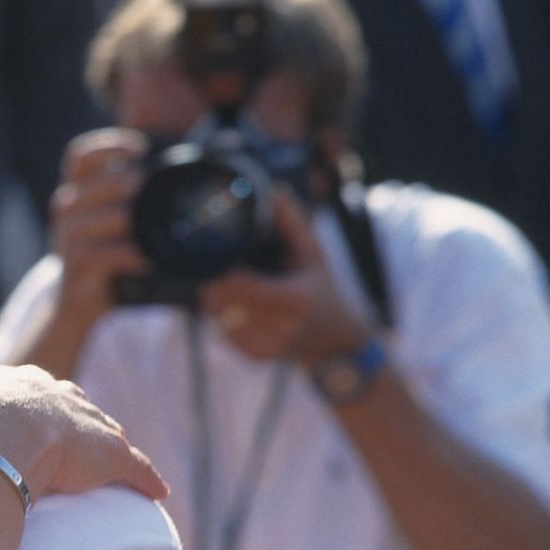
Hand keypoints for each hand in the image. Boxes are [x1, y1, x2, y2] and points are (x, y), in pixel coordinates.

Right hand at [0, 363, 165, 502]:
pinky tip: (156, 492)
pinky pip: (137, 469)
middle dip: (78, 424)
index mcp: (29, 384)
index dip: (38, 412)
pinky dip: (146, 480)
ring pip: (106, 434)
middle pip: (78, 410)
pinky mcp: (114, 455)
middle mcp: (64, 397)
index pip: (40, 396)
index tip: (34, 427)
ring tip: (108, 467)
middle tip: (72, 446)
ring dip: (109, 449)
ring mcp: (91, 424)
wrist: (5, 431)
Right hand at [49, 129, 150, 323]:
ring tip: (145, 227)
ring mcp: (67, 239)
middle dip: (122, 181)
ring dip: (125, 219)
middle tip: (145, 186)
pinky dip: (126, 255)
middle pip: (92, 182)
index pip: (81, 156)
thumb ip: (137, 197)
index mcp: (77, 191)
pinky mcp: (74, 267)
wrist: (77, 301)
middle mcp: (67, 210)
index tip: (139, 150)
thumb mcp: (115, 221)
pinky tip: (143, 260)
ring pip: (98, 218)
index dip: (108, 145)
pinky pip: (101, 255)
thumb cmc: (106, 253)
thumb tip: (197, 172)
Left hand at [199, 191, 369, 367]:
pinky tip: (235, 309)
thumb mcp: (315, 255)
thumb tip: (275, 190)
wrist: (336, 344)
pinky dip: (222, 319)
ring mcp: (268, 346)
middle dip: (214, 283)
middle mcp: (281, 327)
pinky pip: (224, 335)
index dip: (221, 270)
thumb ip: (293, 223)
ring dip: (215, 301)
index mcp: (294, 299)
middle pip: (225, 301)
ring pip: (219, 318)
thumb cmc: (324, 291)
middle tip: (213, 267)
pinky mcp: (256, 358)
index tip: (215, 255)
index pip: (240, 284)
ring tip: (226, 286)